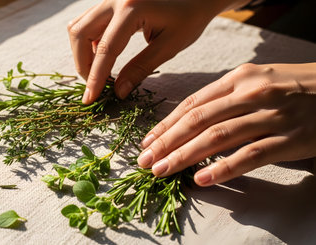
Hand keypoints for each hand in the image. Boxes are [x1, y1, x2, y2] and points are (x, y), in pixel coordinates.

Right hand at [68, 0, 242, 103]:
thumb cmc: (189, 18)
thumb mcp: (169, 46)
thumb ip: (140, 68)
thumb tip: (118, 92)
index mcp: (132, 8)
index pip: (105, 49)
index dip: (95, 78)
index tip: (90, 99)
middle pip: (80, 33)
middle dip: (83, 65)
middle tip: (96, 87)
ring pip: (78, 26)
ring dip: (82, 53)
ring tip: (99, 72)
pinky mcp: (109, 2)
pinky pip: (87, 22)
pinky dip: (88, 42)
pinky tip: (103, 56)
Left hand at [138, 63, 315, 185]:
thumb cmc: (292, 87)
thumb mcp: (256, 82)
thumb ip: (224, 98)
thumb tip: (188, 121)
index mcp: (238, 79)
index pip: (192, 104)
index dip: (166, 124)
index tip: (147, 142)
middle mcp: (251, 93)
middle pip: (198, 120)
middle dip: (167, 142)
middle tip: (145, 160)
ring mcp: (271, 115)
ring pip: (218, 137)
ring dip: (184, 156)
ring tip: (163, 170)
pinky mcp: (291, 138)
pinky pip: (250, 155)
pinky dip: (224, 168)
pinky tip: (203, 179)